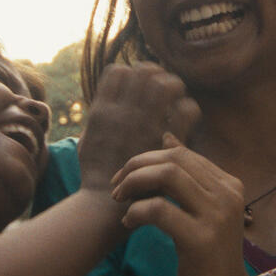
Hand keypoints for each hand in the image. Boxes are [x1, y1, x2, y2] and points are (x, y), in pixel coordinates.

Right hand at [78, 62, 199, 192]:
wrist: (104, 204)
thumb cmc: (96, 172)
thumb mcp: (87, 138)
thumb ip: (99, 116)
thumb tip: (110, 98)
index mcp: (103, 109)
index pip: (120, 71)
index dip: (132, 73)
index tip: (140, 83)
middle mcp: (123, 112)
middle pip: (146, 72)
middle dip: (156, 74)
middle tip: (161, 87)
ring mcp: (144, 125)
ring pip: (167, 84)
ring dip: (173, 87)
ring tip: (174, 98)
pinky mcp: (164, 140)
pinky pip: (185, 111)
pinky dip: (187, 109)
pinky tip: (184, 116)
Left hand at [111, 134, 275, 275]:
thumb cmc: (207, 256)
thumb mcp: (202, 210)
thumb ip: (188, 177)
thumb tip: (167, 136)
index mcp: (229, 184)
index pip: (182, 154)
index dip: (148, 159)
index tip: (126, 176)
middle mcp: (228, 195)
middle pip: (173, 159)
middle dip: (137, 166)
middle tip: (117, 186)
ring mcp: (217, 217)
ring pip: (167, 176)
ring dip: (134, 183)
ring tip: (120, 200)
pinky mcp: (201, 240)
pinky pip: (159, 210)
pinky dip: (136, 212)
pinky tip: (128, 223)